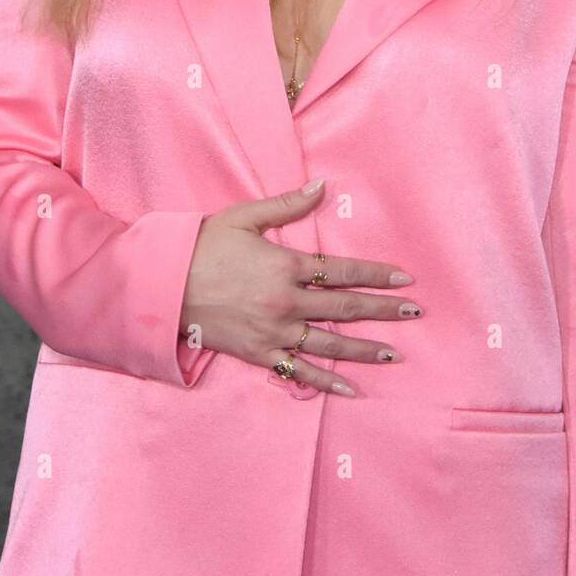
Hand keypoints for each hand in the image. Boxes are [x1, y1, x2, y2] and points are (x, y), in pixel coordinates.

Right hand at [178, 179, 421, 395]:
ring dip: (364, 350)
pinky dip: (324, 383)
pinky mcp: (258, 354)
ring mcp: (273, 332)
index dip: (376, 275)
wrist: (162, 284)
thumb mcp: (244, 217)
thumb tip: (322, 186)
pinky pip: (297, 372)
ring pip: (328, 344)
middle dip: (382, 311)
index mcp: (285, 265)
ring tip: (394, 354)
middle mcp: (285, 302)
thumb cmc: (203, 245)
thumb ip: (287, 204)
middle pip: (344, 308)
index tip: (404, 280)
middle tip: (413, 314)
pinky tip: (349, 389)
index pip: (343, 271)